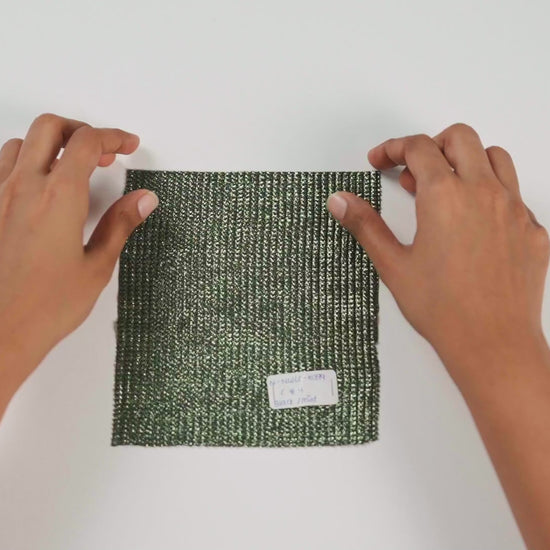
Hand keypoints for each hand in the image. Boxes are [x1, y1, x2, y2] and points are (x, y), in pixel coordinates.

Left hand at [0, 114, 157, 411]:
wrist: (0, 332)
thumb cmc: (46, 306)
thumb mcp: (97, 265)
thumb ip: (121, 224)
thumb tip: (143, 199)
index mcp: (59, 197)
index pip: (88, 143)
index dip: (114, 137)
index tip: (128, 146)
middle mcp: (24, 188)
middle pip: (51, 128)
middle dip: (81, 129)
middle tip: (102, 150)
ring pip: (21, 143)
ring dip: (50, 145)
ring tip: (70, 167)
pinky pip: (0, 167)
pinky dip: (23, 163)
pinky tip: (36, 187)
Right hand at [328, 123, 548, 379]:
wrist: (492, 343)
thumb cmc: (442, 308)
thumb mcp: (393, 264)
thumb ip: (365, 225)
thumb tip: (340, 200)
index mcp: (445, 196)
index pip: (418, 147)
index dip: (393, 148)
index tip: (380, 161)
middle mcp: (483, 193)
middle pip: (460, 138)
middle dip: (432, 145)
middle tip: (412, 171)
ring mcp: (515, 209)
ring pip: (495, 158)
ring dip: (467, 161)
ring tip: (446, 189)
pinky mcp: (533, 230)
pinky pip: (515, 194)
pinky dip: (491, 194)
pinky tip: (475, 224)